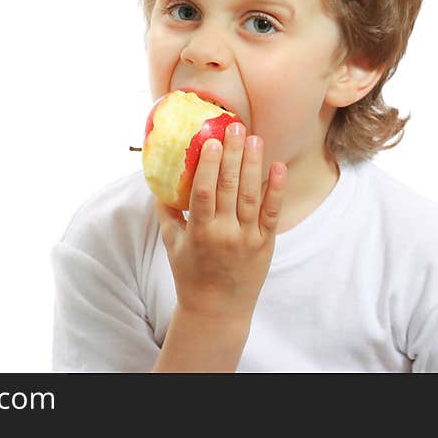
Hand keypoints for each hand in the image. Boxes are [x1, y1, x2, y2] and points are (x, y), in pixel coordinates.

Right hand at [154, 122, 287, 321]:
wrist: (218, 310)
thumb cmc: (190, 274)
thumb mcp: (171, 243)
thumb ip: (166, 211)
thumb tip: (159, 178)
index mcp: (199, 232)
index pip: (204, 192)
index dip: (208, 165)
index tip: (210, 140)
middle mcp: (225, 233)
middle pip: (230, 187)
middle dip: (233, 155)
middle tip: (236, 128)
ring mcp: (248, 238)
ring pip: (251, 195)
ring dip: (254, 164)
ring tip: (255, 138)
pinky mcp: (266, 242)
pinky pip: (272, 212)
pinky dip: (276, 189)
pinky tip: (278, 167)